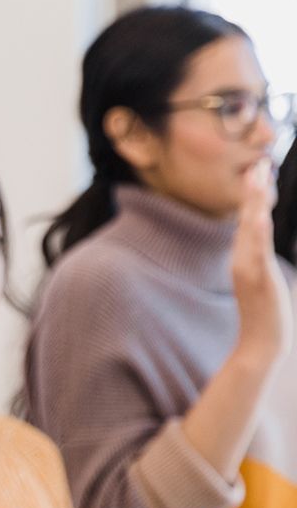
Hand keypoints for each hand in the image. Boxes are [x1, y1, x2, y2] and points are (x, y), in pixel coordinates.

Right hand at [232, 159, 291, 367]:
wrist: (261, 344)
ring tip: (257, 177)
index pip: (250, 220)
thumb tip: (260, 249)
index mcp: (246, 257)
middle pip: (249, 218)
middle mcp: (243, 258)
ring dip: (254, 201)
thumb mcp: (261, 282)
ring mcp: (248, 267)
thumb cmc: (265, 317)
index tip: (258, 171)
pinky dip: (256, 232)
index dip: (254, 195)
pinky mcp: (257, 278)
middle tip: (259, 163)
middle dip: (253, 190)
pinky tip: (260, 217)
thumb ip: (258, 262)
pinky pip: (257, 250)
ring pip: (252, 228)